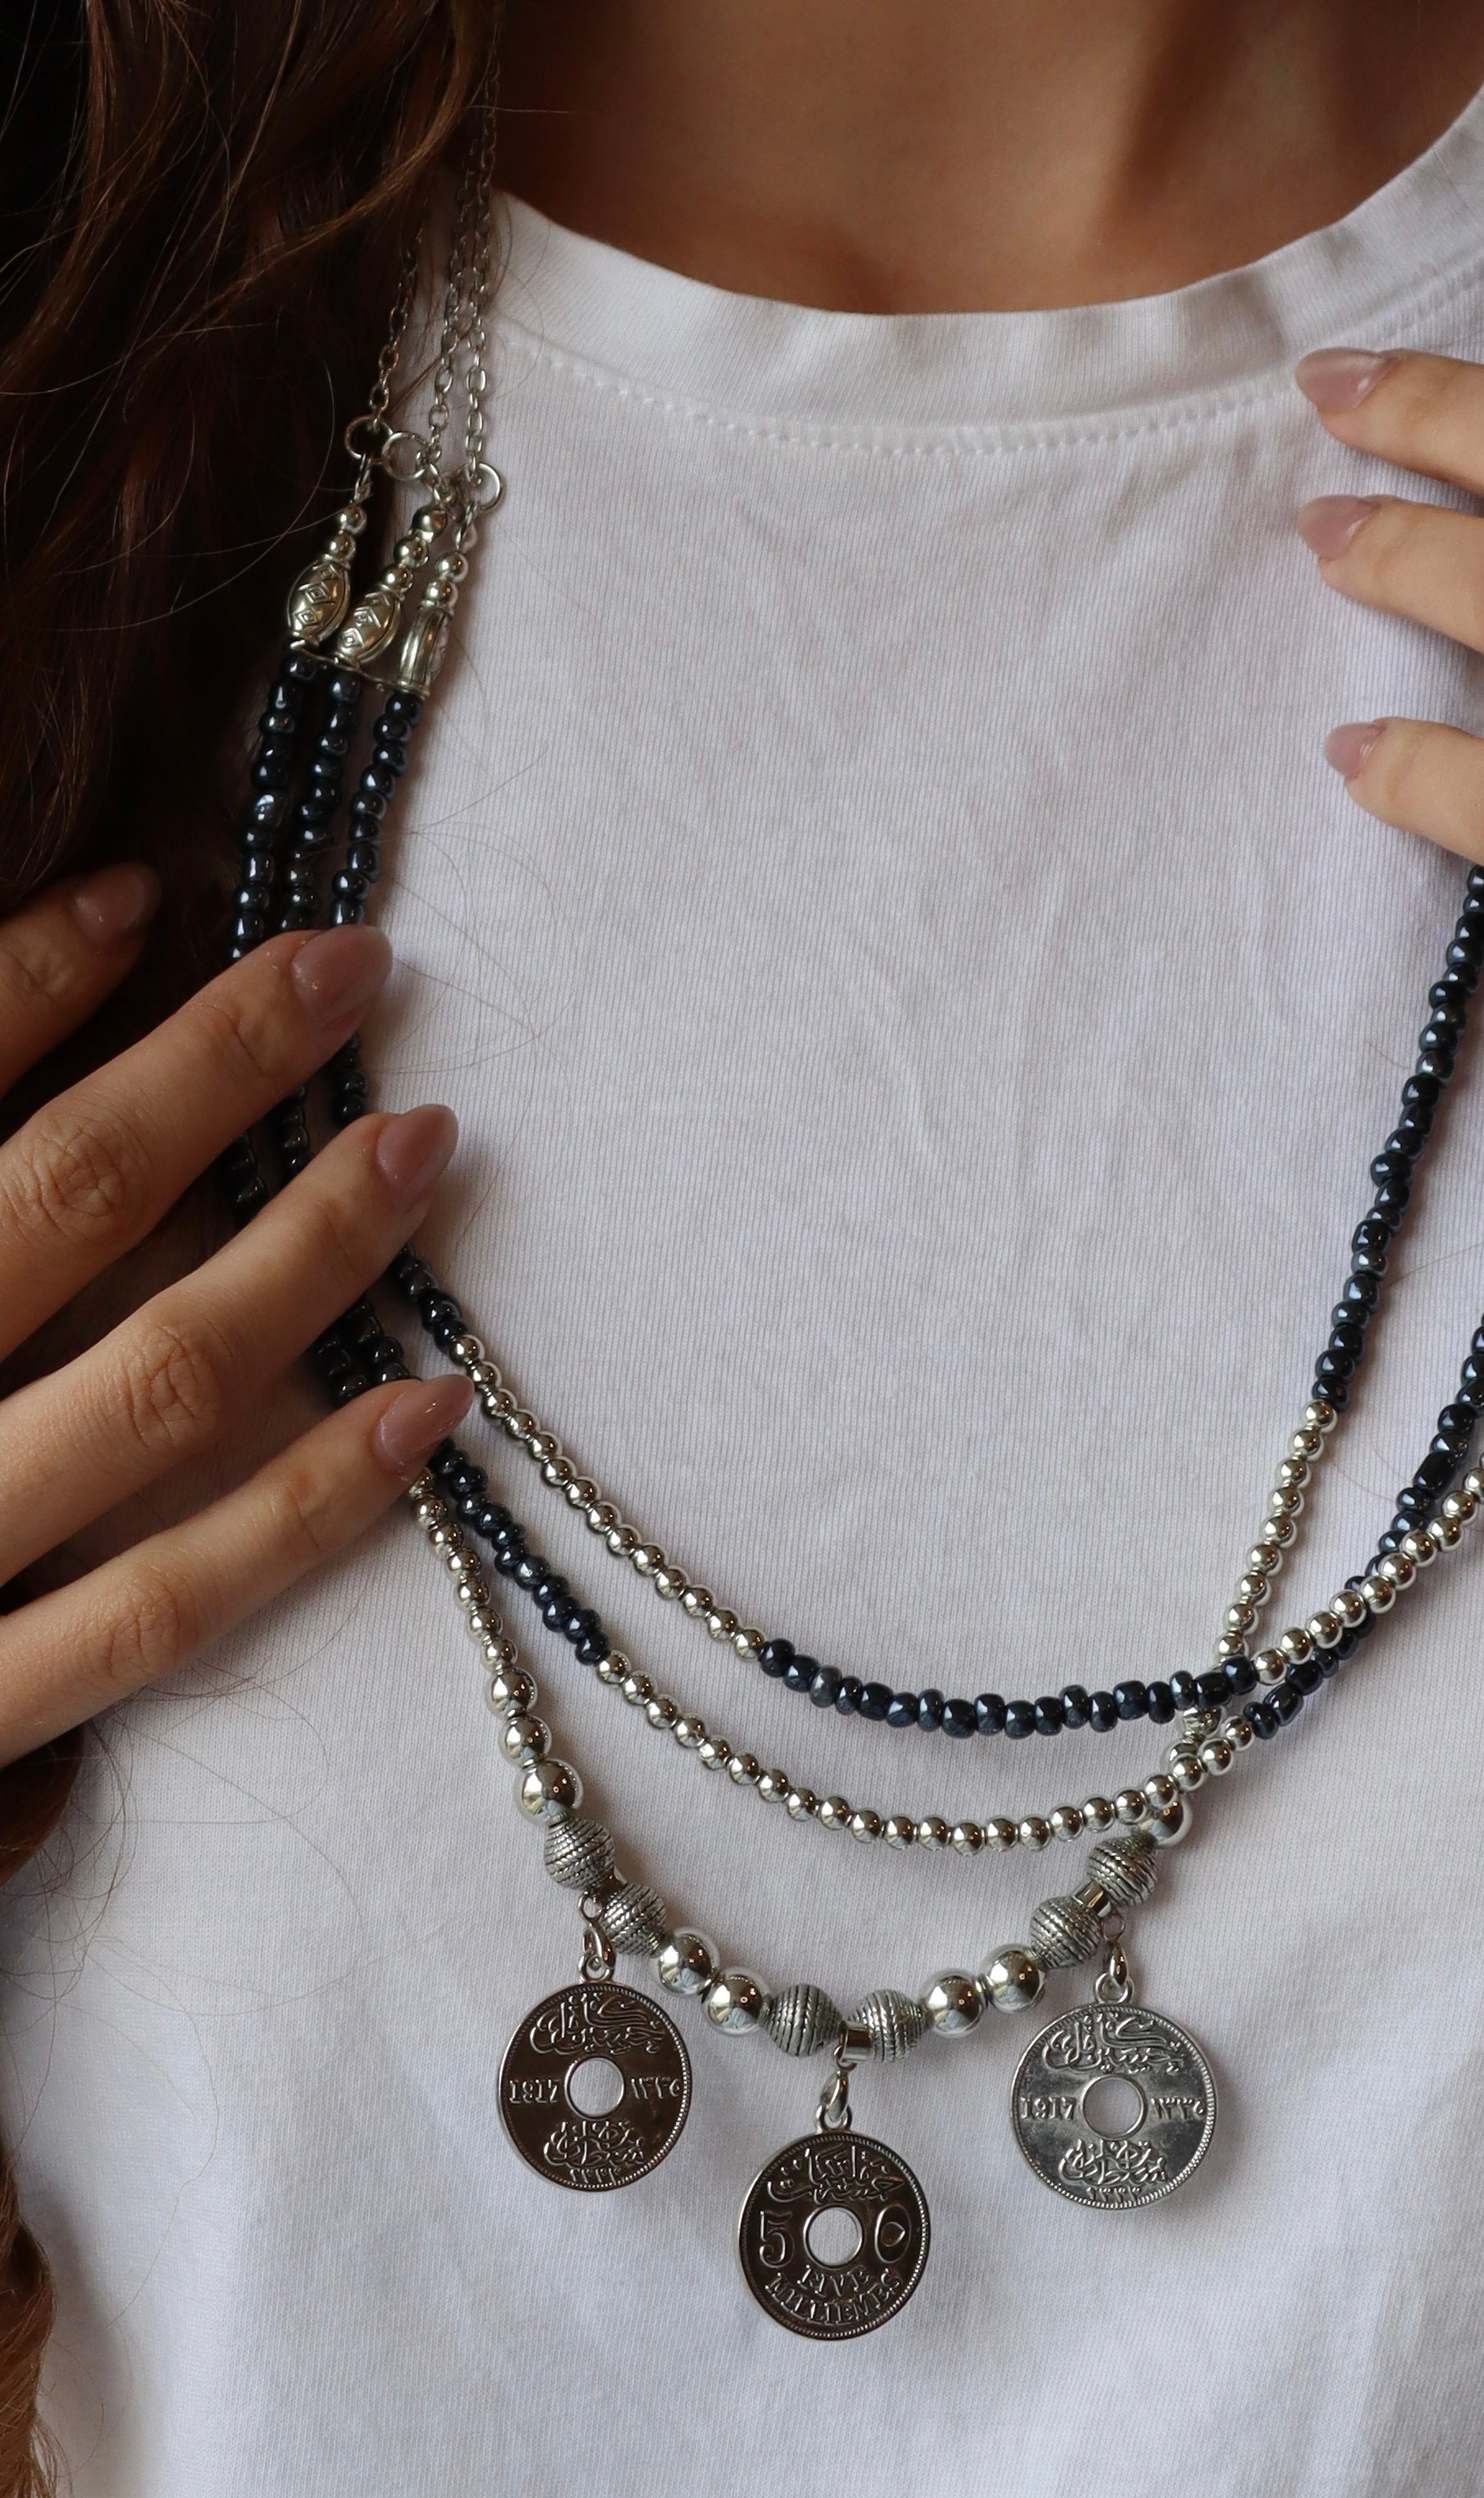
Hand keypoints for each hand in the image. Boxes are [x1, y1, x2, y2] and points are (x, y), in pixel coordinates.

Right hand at [0, 870, 469, 1766]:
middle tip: (353, 963)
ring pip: (148, 1384)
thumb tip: (51, 967)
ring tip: (423, 1139)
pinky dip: (308, 1508)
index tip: (142, 890)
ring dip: (304, 1251)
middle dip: (210, 1066)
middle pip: (55, 1200)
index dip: (21, 976)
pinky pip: (162, 1608)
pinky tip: (429, 1407)